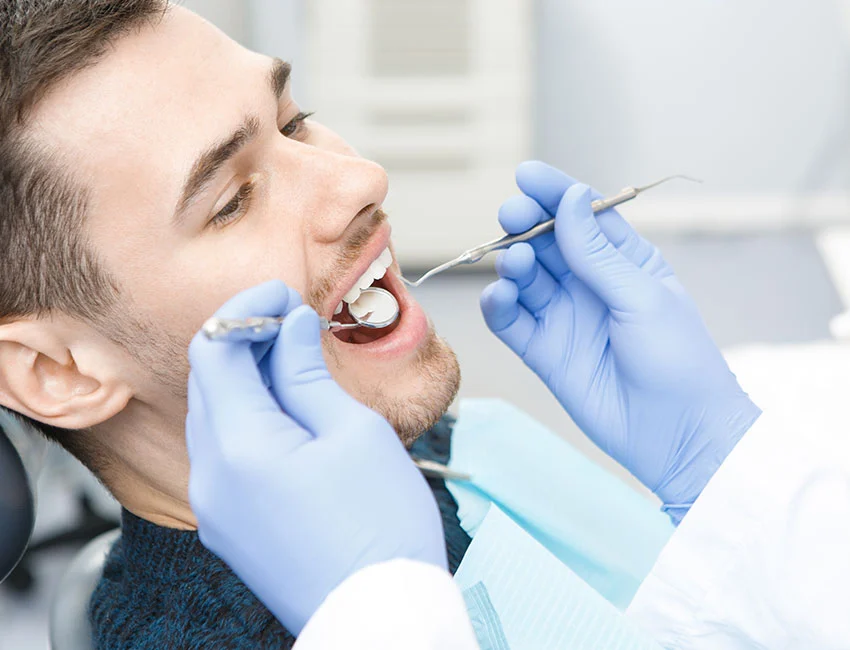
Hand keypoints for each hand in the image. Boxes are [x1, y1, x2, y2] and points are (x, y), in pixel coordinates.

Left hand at [186, 281, 446, 634]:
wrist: (381, 618)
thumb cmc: (380, 531)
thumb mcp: (354, 432)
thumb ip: (308, 373)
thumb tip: (289, 327)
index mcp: (239, 446)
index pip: (214, 349)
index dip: (245, 309)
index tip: (282, 293)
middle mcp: (211, 476)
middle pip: (209, 380)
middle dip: (246, 341)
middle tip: (295, 324)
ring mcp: (216, 506)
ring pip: (216, 416)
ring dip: (249, 380)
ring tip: (301, 367)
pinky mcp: (229, 524)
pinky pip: (226, 452)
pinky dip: (251, 419)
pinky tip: (292, 415)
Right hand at [481, 162, 760, 521]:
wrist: (678, 435)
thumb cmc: (677, 360)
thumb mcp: (642, 298)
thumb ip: (598, 254)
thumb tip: (571, 200)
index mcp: (625, 262)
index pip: (584, 216)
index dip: (556, 193)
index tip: (527, 176)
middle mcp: (590, 285)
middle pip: (547, 242)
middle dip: (526, 224)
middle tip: (512, 215)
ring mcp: (564, 318)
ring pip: (525, 278)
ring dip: (513, 264)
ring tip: (516, 264)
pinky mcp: (544, 352)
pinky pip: (511, 321)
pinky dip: (499, 306)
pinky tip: (499, 298)